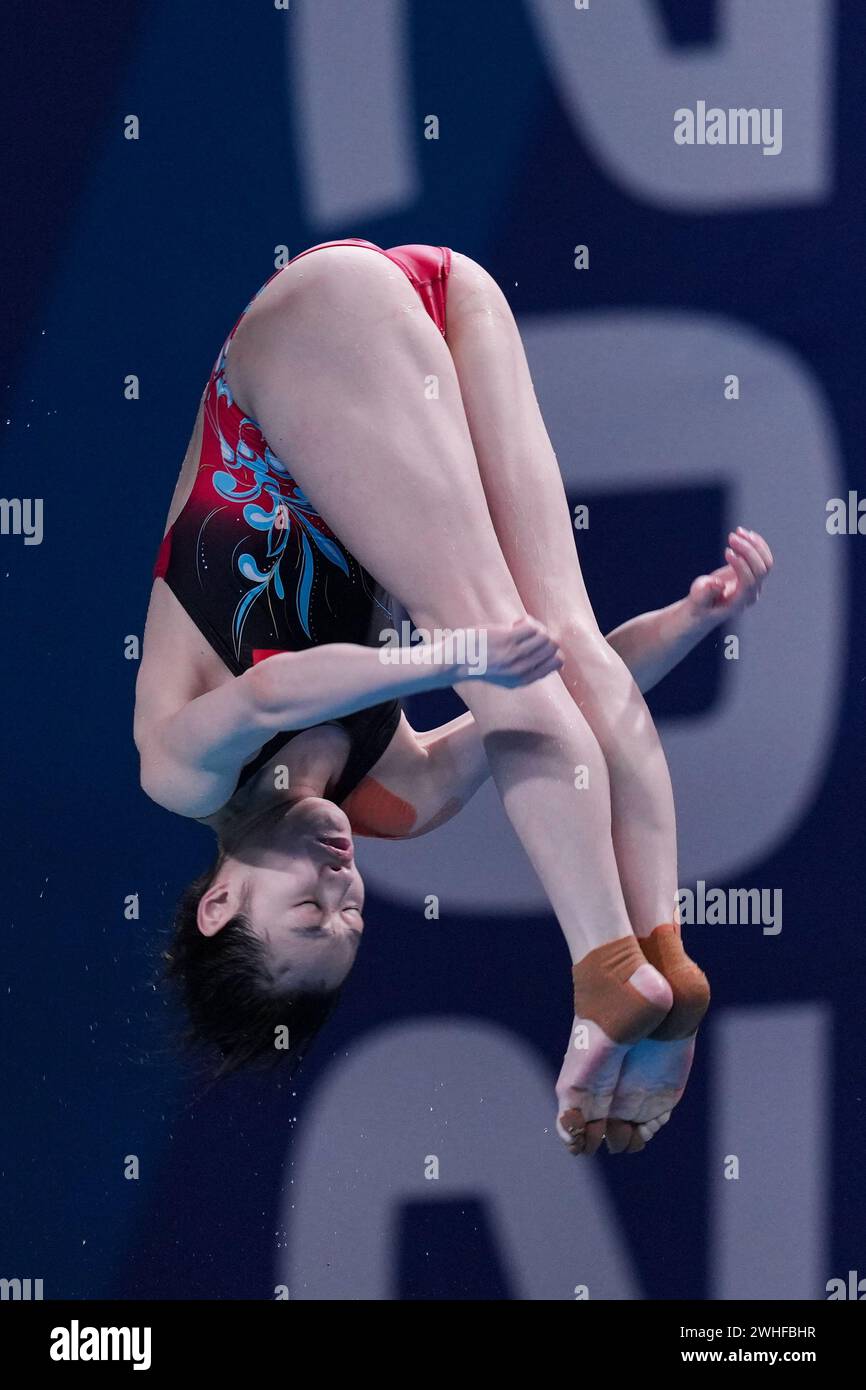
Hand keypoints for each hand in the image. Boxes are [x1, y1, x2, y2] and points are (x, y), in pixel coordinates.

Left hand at [449, 615, 563, 686]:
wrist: (454, 662)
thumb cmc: (478, 663)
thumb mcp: (504, 676)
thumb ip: (525, 669)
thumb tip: (548, 651)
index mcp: (523, 679)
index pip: (557, 663)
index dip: (552, 650)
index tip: (536, 645)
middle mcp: (522, 669)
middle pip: (553, 646)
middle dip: (544, 635)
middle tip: (526, 634)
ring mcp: (514, 655)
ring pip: (544, 635)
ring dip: (535, 627)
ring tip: (519, 628)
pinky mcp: (506, 640)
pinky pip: (531, 626)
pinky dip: (527, 621)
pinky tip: (514, 624)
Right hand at [688, 526, 773, 623]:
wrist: (704, 609)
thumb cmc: (698, 606)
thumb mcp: (697, 602)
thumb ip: (704, 593)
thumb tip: (717, 583)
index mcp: (739, 602)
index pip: (749, 582)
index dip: (741, 565)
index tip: (726, 551)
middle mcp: (752, 593)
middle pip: (761, 570)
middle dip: (748, 551)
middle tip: (731, 537)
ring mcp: (755, 583)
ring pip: (765, 562)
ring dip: (754, 544)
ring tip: (738, 531)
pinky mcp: (751, 573)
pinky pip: (762, 557)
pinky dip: (756, 544)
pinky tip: (745, 534)